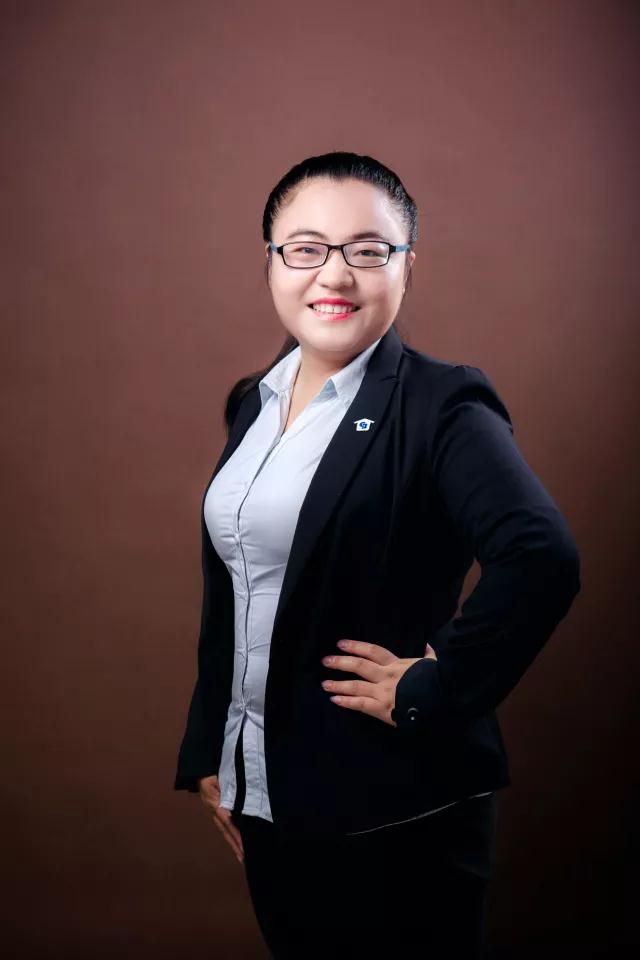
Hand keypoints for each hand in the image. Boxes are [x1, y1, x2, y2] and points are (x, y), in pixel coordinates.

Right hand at [198, 774, 243, 863]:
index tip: (243, 845)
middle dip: (234, 845)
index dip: (235, 833)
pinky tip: (237, 841)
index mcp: (214, 803)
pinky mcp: (216, 810)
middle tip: (244, 858)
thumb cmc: (211, 774)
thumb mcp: (216, 780)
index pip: (227, 821)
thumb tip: (232, 806)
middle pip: (225, 830)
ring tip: (241, 856)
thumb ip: (226, 790)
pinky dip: (231, 834)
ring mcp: (214, 811)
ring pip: (224, 830)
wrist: (200, 769)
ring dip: (233, 843)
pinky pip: (224, 825)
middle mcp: (214, 810)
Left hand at [320, 638, 437, 726]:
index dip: (355, 646)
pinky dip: (347, 702)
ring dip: (338, 684)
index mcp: (397, 664)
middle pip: (359, 665)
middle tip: (326, 661)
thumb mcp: (433, 664)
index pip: (373, 651)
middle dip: (341, 663)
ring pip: (356, 686)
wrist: (443, 697)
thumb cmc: (438, 681)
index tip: (340, 644)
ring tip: (325, 684)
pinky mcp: (383, 708)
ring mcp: (383, 692)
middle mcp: (386, 675)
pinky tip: (335, 700)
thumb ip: (428, 656)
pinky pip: (361, 704)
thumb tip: (429, 647)